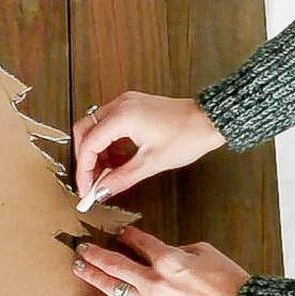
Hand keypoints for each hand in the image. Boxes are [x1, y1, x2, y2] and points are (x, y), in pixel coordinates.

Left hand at [71, 227, 249, 295]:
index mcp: (169, 259)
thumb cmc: (229, 281)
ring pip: (113, 288)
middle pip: (115, 264)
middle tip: (81, 248)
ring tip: (78, 268)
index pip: (139, 242)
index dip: (128, 235)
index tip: (122, 233)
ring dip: (92, 276)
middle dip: (95, 254)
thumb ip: (177, 250)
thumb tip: (162, 253)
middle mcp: (155, 281)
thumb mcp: (204, 252)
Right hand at [72, 93, 224, 198]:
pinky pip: (109, 125)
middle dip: (85, 159)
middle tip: (91, 183)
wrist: (210, 120)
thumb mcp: (151, 163)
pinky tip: (116, 161)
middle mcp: (120, 105)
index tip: (87, 189)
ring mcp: (126, 103)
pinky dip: (108, 144)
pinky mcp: (133, 107)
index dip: (84, 170)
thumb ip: (121, 178)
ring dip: (96, 152)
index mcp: (122, 116)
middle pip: (85, 131)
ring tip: (105, 175)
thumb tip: (101, 192)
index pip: (89, 145)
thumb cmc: (188, 135)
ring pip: (95, 128)